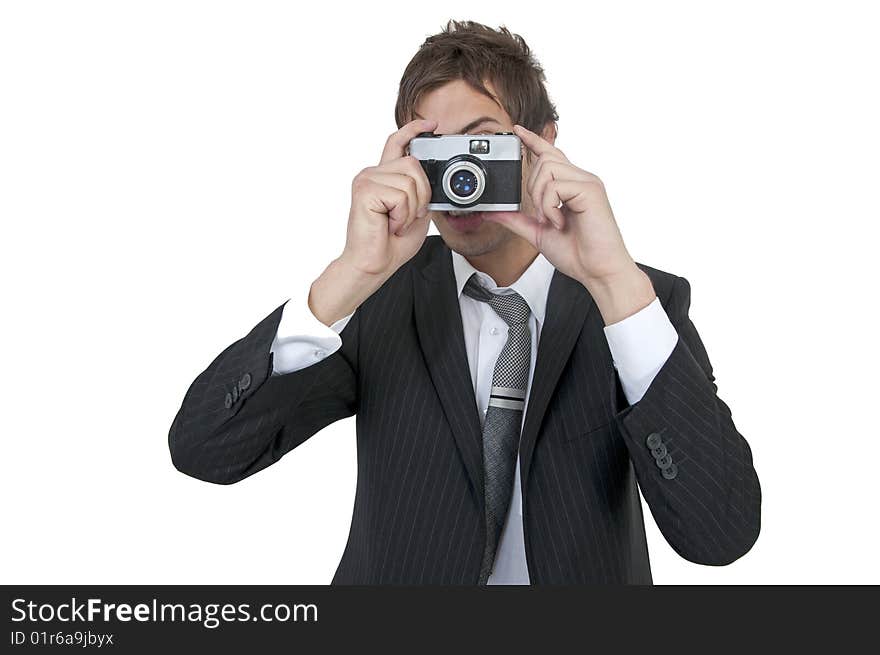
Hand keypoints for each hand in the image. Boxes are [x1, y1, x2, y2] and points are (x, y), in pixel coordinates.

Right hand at [308, 119, 435, 325]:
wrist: (374, 265)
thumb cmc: (391, 243)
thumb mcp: (416, 211)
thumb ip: (421, 190)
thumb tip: (432, 175)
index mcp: (383, 176)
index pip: (397, 142)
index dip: (414, 130)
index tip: (431, 125)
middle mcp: (372, 173)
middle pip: (413, 163)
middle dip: (421, 194)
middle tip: (406, 217)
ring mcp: (366, 179)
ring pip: (410, 180)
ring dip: (411, 209)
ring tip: (395, 223)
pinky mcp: (365, 190)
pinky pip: (401, 195)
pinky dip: (402, 215)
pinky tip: (389, 225)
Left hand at [483, 124, 655, 323]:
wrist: (597, 271)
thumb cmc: (577, 253)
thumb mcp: (538, 233)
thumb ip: (516, 220)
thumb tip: (492, 212)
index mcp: (571, 185)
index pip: (551, 153)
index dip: (533, 140)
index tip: (517, 131)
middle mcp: (581, 179)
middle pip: (544, 158)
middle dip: (531, 186)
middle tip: (542, 215)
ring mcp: (587, 182)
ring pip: (547, 168)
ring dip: (540, 198)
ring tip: (551, 219)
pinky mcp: (590, 190)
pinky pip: (556, 186)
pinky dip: (550, 206)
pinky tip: (559, 222)